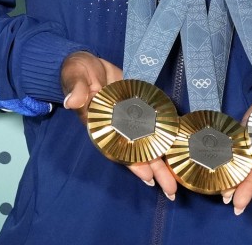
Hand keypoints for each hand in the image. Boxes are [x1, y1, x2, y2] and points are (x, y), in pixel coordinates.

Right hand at [59, 51, 177, 200]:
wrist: (87, 61)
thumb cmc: (78, 71)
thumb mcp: (75, 75)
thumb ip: (76, 88)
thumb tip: (73, 101)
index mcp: (100, 125)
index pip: (117, 148)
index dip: (132, 162)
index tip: (147, 176)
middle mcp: (117, 127)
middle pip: (137, 152)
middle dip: (154, 170)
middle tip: (171, 190)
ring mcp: (130, 119)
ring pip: (149, 144)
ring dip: (162, 161)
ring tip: (177, 182)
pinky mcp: (140, 108)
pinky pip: (154, 127)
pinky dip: (167, 138)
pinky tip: (179, 151)